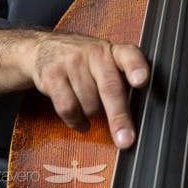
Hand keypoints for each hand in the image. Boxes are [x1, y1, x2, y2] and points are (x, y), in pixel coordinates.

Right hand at [30, 33, 148, 148]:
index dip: (136, 67)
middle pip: (110, 87)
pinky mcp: (52, 75)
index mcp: (112, 51)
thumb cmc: (85, 61)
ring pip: (90, 104)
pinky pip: (68, 108)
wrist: (46, 47)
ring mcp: (72, 62)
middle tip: (126, 140)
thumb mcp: (106, 60)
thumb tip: (140, 115)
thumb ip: (123, 79)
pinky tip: (81, 121)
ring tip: (89, 105)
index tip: (141, 81)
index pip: (128, 55)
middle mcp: (94, 53)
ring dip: (92, 113)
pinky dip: (76, 121)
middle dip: (119, 116)